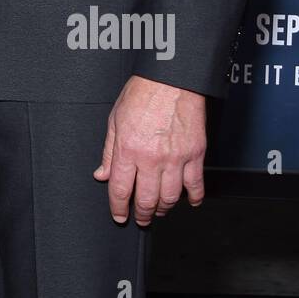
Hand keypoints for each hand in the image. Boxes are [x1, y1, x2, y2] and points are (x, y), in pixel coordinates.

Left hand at [93, 75, 206, 225]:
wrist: (171, 79)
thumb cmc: (142, 93)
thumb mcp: (115, 120)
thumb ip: (109, 151)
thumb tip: (102, 174)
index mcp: (128, 149)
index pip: (120, 190)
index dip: (118, 207)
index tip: (119, 215)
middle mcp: (151, 158)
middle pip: (146, 199)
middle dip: (142, 214)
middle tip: (140, 218)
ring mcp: (175, 158)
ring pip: (170, 197)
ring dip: (164, 209)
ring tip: (160, 211)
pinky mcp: (195, 154)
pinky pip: (196, 184)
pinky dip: (194, 198)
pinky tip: (190, 202)